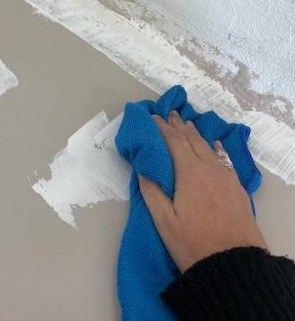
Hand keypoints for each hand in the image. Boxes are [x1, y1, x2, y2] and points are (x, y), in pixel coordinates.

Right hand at [139, 111, 266, 272]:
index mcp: (189, 173)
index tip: (153, 117)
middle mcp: (209, 168)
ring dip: (196, 134)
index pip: (174, 142)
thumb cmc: (193, 243)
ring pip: (208, 147)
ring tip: (187, 123)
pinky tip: (215, 144)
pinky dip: (216, 148)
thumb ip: (151, 190)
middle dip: (179, 126)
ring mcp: (226, 177)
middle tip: (169, 114)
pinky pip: (224, 159)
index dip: (162, 128)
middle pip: (192, 140)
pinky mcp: (236, 187)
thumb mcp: (164, 220)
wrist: (234, 263)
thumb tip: (142, 167)